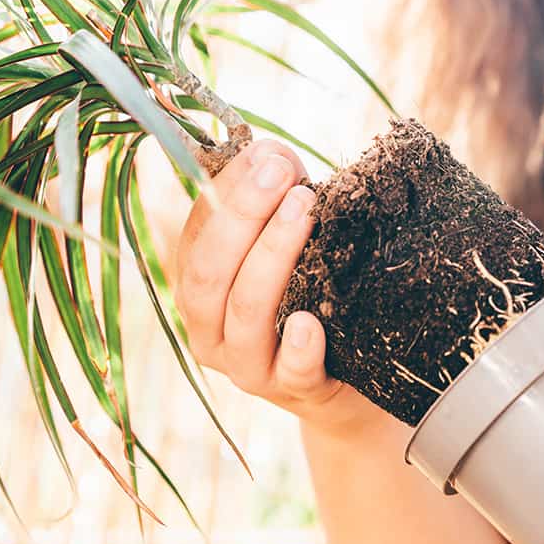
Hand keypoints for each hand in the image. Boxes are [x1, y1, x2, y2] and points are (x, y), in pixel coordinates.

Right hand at [174, 138, 381, 436]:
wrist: (344, 380)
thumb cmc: (309, 294)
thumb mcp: (289, 244)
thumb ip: (278, 198)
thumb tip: (271, 152)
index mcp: (199, 286)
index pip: (199, 234)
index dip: (228, 191)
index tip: (265, 153)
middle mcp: (210, 329)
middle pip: (210, 272)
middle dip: (244, 215)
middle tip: (280, 172)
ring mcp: (248, 366)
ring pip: (245, 313)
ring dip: (273, 255)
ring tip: (304, 208)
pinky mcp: (294, 391)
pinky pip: (292, 370)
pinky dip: (298, 346)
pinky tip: (309, 322)